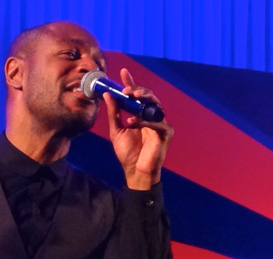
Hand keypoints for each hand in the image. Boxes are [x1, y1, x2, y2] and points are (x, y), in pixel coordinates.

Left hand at [104, 68, 173, 189]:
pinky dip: (144, 121)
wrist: (135, 171)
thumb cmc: (128, 153)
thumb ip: (113, 113)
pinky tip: (132, 122)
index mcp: (141, 114)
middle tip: (126, 90)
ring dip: (143, 99)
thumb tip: (107, 95)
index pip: (137, 95)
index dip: (132, 83)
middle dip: (138, 90)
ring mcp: (160, 123)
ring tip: (130, 97)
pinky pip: (157, 122)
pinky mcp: (166, 133)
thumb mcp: (116, 130)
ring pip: (155, 105)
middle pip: (149, 96)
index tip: (124, 72)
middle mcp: (152, 116)